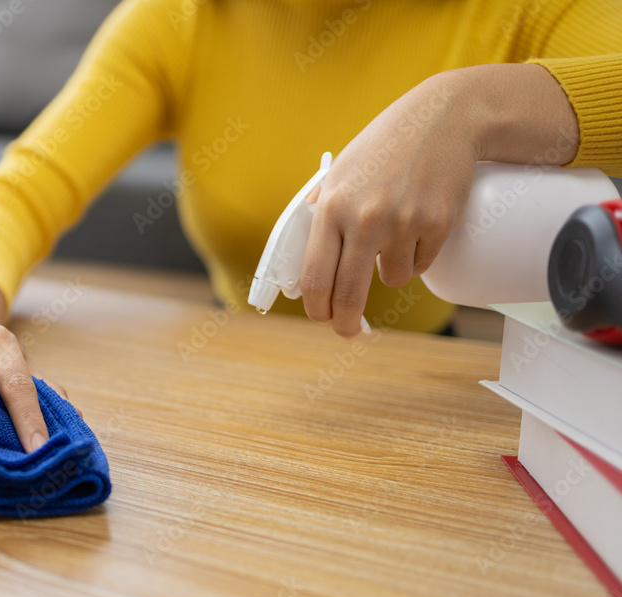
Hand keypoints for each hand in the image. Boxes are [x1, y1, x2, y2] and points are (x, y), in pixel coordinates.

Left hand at [300, 72, 477, 336]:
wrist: (443, 118)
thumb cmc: (385, 146)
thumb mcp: (340, 171)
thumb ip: (318, 211)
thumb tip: (300, 260)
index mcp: (331, 207)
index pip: (315, 276)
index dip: (316, 307)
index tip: (320, 317)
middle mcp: (365, 218)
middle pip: (350, 293)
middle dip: (345, 321)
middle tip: (347, 330)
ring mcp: (404, 223)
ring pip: (393, 279)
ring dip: (390, 270)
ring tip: (395, 234)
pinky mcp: (438, 225)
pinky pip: (421, 264)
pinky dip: (418, 255)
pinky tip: (418, 223)